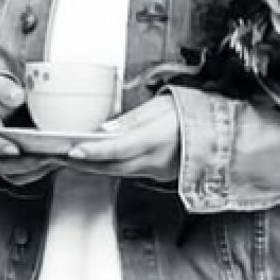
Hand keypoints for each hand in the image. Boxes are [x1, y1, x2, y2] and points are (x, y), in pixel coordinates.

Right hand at [0, 75, 60, 185]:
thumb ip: (4, 89)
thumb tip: (17, 96)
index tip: (15, 149)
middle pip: (5, 165)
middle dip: (29, 162)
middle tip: (50, 155)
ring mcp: (2, 162)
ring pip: (19, 174)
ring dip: (40, 168)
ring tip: (62, 157)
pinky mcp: (17, 168)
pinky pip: (30, 175)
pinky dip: (46, 169)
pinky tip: (64, 158)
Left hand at [59, 92, 181, 184]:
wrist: (218, 132)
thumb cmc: (193, 113)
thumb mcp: (162, 105)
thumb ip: (133, 119)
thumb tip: (107, 128)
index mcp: (157, 138)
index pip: (119, 148)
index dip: (94, 151)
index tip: (73, 150)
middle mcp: (156, 159)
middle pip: (112, 166)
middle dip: (85, 163)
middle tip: (61, 156)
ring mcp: (158, 171)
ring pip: (119, 172)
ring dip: (95, 166)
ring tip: (74, 158)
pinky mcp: (158, 175)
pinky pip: (129, 173)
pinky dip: (112, 167)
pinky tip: (100, 161)